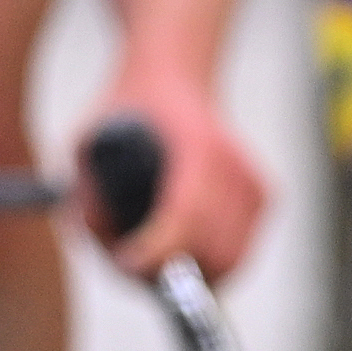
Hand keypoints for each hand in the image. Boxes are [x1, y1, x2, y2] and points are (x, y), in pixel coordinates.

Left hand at [90, 88, 273, 280]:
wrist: (174, 78)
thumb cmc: (128, 111)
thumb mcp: (88, 139)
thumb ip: (88, 193)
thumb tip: (109, 248)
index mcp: (196, 147)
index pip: (187, 215)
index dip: (157, 252)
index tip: (126, 262)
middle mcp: (234, 166)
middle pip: (214, 251)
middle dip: (172, 272)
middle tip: (133, 263)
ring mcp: (254, 184)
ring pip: (230, 260)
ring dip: (192, 271)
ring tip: (155, 250)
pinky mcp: (264, 196)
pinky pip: (238, 251)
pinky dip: (209, 258)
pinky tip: (182, 236)